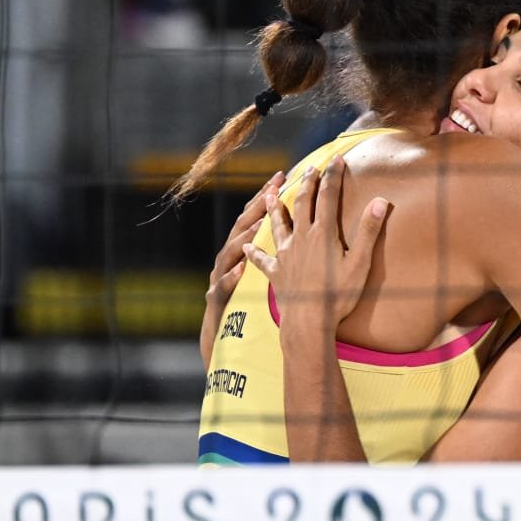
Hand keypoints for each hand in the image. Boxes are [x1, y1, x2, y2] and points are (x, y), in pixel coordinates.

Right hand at [200, 171, 283, 364]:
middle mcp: (232, 261)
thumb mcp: (264, 279)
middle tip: (270, 188)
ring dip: (242, 237)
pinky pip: (223, 286)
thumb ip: (278, 254)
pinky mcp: (218, 301)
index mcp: (247, 255)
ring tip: (257, 223)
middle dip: (255, 207)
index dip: (268, 198)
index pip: (259, 220)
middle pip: (241, 228)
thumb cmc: (247, 311)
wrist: (223, 344)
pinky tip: (242, 268)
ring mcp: (221, 279)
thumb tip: (303, 230)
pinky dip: (231, 276)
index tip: (284, 176)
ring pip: (228, 253)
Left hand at [244, 157, 389, 330]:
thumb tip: (381, 201)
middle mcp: (301, 239)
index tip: (336, 160)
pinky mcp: (276, 273)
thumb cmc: (338, 295)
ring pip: (278, 224)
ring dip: (275, 208)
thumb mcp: (361, 263)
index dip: (333, 176)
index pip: (328, 197)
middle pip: (302, 204)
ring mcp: (286, 255)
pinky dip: (254, 251)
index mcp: (323, 234)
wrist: (308, 322)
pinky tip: (245, 246)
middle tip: (309, 168)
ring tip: (270, 193)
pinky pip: (262, 259)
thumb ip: (369, 231)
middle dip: (307, 184)